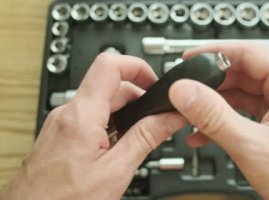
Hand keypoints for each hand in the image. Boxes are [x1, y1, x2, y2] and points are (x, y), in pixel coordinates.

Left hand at [2, 53, 185, 199]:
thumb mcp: (115, 171)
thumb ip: (146, 138)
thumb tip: (170, 117)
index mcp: (80, 116)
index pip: (109, 65)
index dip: (137, 67)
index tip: (155, 82)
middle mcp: (67, 113)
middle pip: (111, 86)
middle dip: (138, 99)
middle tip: (155, 121)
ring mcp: (62, 123)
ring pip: (102, 103)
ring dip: (126, 114)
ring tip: (138, 139)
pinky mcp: (61, 134)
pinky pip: (90, 117)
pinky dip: (111, 124)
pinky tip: (118, 147)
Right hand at [169, 43, 268, 198]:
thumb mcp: (254, 147)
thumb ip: (215, 117)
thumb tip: (185, 92)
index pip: (249, 54)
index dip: (214, 54)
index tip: (189, 60)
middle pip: (245, 74)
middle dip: (212, 85)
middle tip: (186, 92)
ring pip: (246, 95)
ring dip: (218, 106)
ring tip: (192, 115)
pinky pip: (251, 114)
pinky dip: (229, 121)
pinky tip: (208, 133)